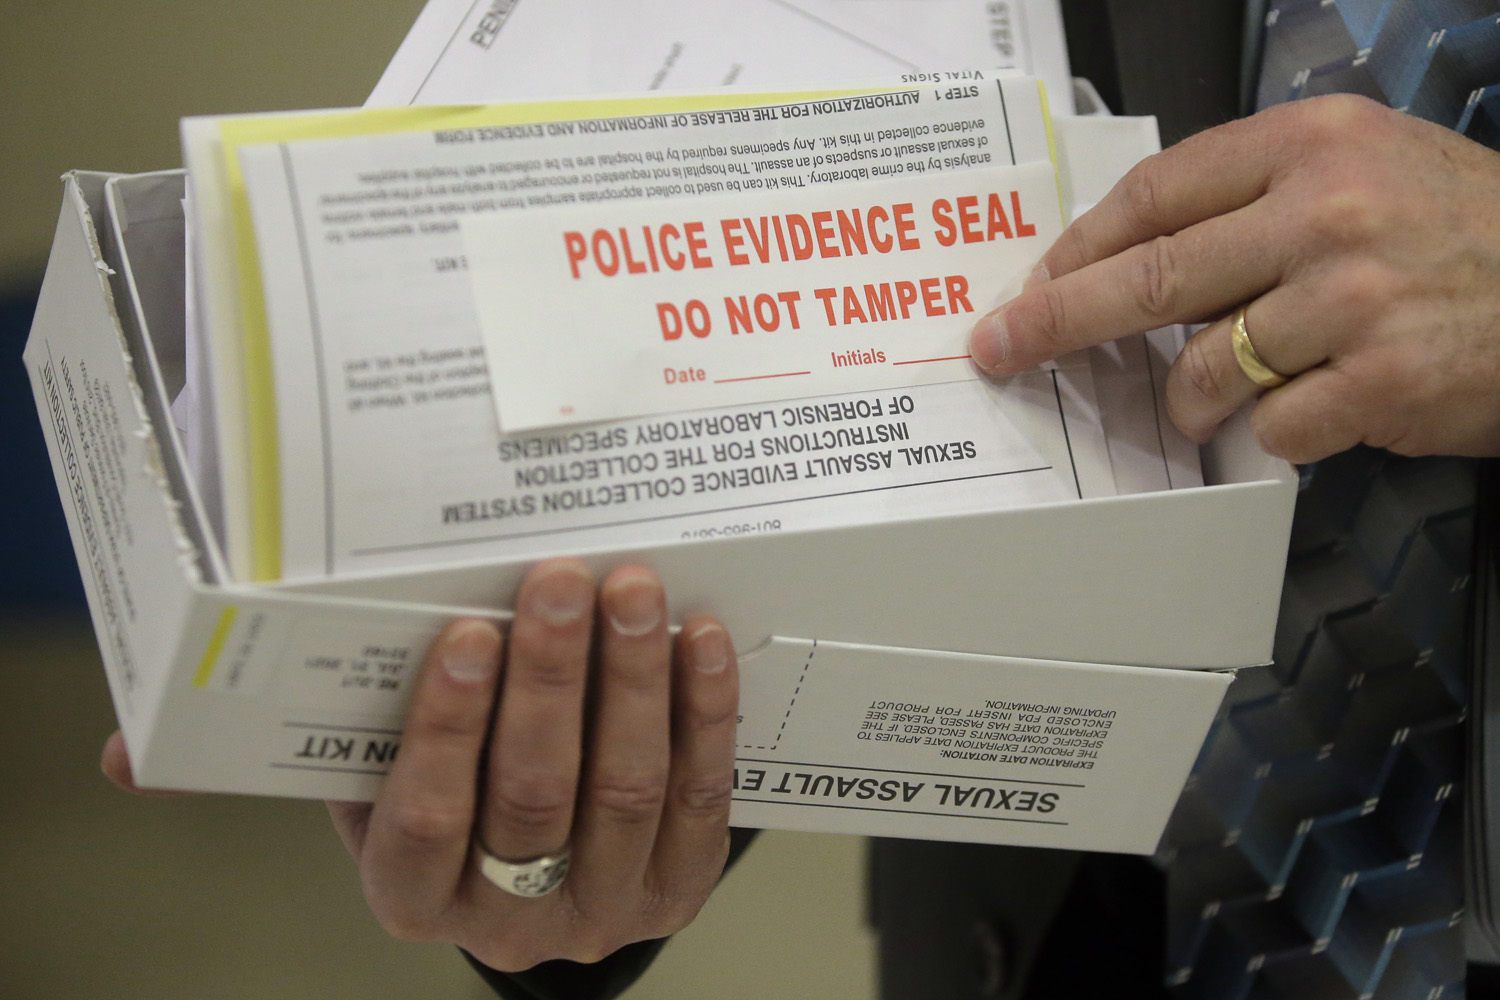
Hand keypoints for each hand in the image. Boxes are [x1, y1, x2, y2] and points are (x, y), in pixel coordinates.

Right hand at [326, 558, 738, 971]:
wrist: (548, 885)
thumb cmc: (460, 801)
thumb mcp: (398, 778)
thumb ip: (405, 720)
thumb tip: (435, 614)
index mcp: (414, 896)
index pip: (427, 817)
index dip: (449, 724)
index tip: (470, 633)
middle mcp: (507, 923)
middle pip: (535, 793)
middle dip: (549, 676)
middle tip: (561, 583)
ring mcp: (602, 913)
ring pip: (624, 789)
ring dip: (632, 677)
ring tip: (632, 595)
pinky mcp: (678, 891)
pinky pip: (698, 796)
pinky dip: (703, 712)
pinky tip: (701, 643)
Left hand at [969, 94, 1499, 462]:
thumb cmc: (1466, 232)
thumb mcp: (1367, 168)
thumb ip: (1255, 201)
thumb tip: (1136, 260)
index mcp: (1313, 144)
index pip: (1157, 194)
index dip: (1079, 246)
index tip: (1033, 281)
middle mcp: (1327, 212)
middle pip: (1149, 277)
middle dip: (1057, 320)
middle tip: (1002, 346)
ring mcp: (1352, 298)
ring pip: (1201, 368)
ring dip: (1182, 399)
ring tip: (1202, 401)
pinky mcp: (1377, 379)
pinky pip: (1269, 424)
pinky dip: (1263, 431)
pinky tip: (1296, 411)